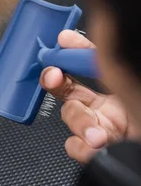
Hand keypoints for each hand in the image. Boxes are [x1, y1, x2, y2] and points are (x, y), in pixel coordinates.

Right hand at [40, 30, 135, 163]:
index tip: (64, 41)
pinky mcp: (99, 153)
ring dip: (78, 122)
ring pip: (70, 117)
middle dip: (57, 79)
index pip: (89, 60)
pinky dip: (81, 147)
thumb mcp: (131, 79)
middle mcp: (108, 105)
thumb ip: (110, 59)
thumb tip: (97, 32)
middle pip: (69, 87)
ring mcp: (102, 129)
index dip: (74, 49)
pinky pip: (76, 148)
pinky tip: (96, 146)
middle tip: (55, 77)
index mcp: (119, 84)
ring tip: (97, 133)